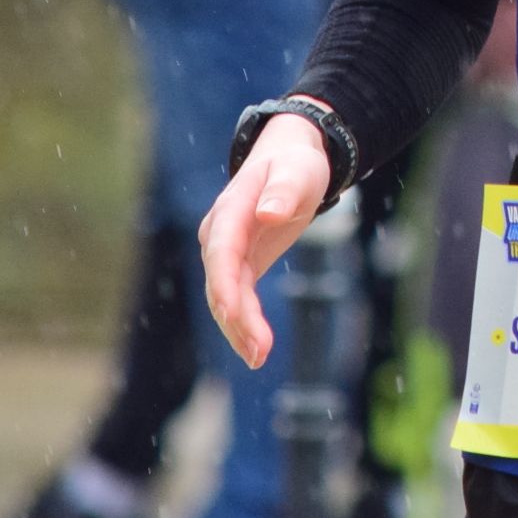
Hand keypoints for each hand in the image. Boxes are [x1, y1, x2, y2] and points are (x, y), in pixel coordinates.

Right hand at [199, 112, 330, 368]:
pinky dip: (244, 324)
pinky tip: (257, 349)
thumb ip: (283, 190)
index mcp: (230, 210)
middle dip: (236, 318)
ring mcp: (226, 251)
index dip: (224, 284)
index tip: (233, 312)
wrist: (289, 159)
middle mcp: (219, 234)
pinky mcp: (240, 265)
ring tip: (259, 358)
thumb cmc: (295, 164)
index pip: (221, 251)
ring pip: (224, 297)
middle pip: (220, 282)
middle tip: (258, 351)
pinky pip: (237, 299)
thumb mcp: (298, 171)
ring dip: (238, 329)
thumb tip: (267, 213)